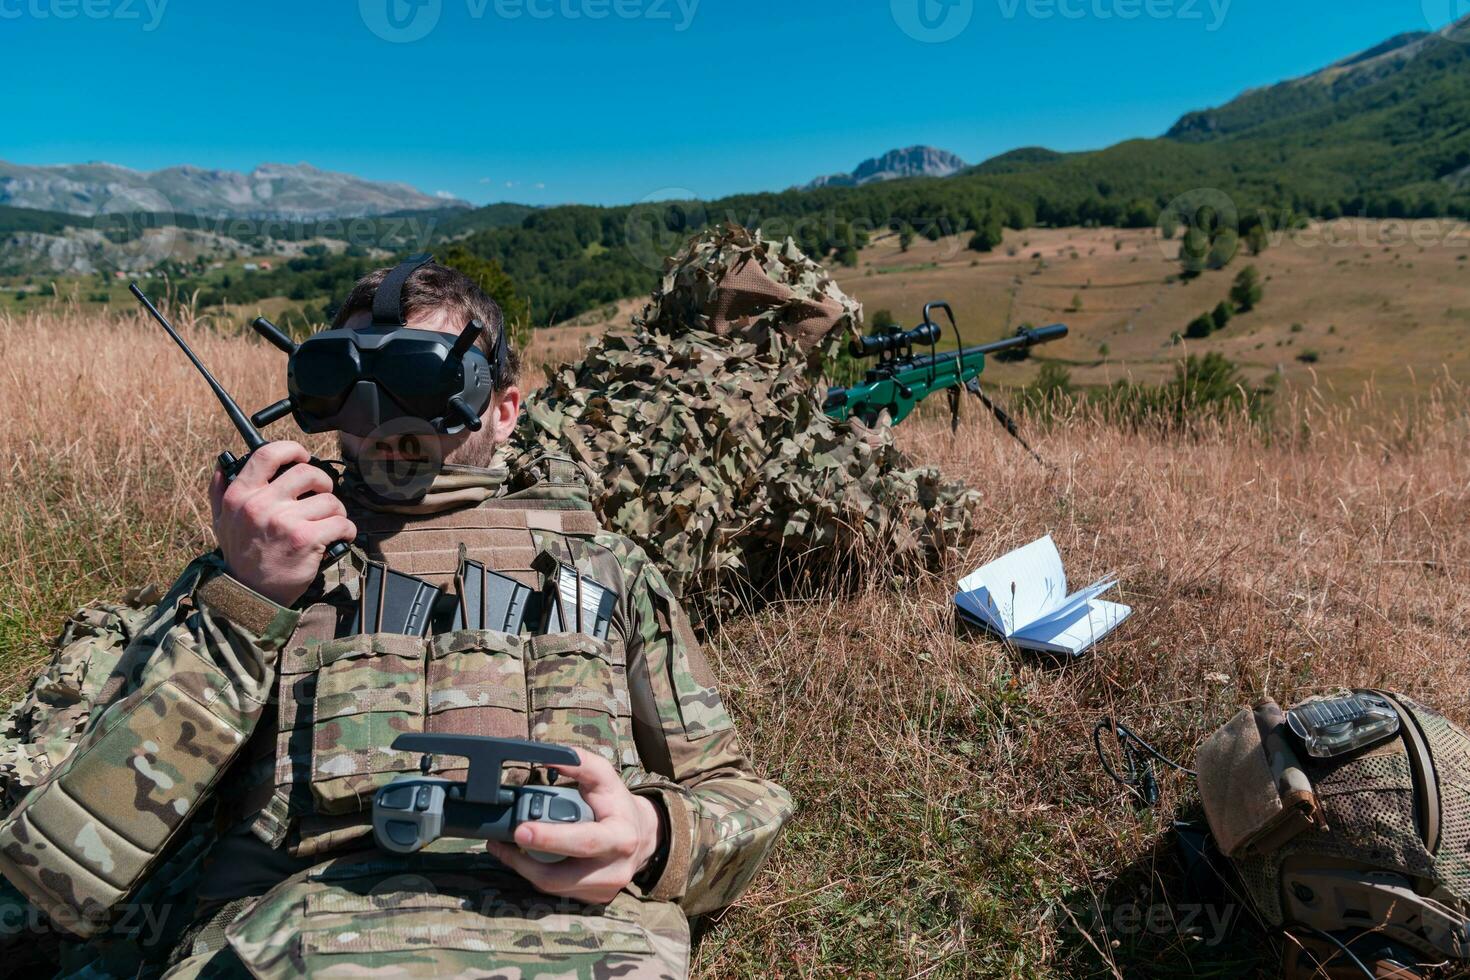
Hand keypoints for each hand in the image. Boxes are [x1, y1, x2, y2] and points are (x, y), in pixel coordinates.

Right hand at [209, 441, 355, 607]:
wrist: (250, 594)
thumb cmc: (241, 556)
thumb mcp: (221, 521)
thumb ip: (220, 490)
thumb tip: (223, 461)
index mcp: (240, 495)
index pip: (267, 454)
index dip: (292, 450)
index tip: (303, 457)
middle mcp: (260, 504)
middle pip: (307, 473)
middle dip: (323, 482)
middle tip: (323, 495)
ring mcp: (284, 521)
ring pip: (329, 500)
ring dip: (336, 511)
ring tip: (329, 522)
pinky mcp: (305, 539)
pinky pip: (340, 522)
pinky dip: (346, 529)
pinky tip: (339, 535)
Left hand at [486, 750, 662, 905]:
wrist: (642, 836)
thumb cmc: (617, 804)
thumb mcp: (605, 777)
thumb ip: (580, 763)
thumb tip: (548, 756)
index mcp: (620, 837)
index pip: (583, 842)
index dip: (550, 839)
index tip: (520, 829)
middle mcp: (615, 870)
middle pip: (560, 876)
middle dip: (524, 861)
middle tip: (498, 842)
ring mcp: (604, 889)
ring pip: (553, 887)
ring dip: (524, 867)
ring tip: (505, 847)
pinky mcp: (593, 899)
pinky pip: (556, 891)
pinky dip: (537, 874)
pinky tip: (526, 857)